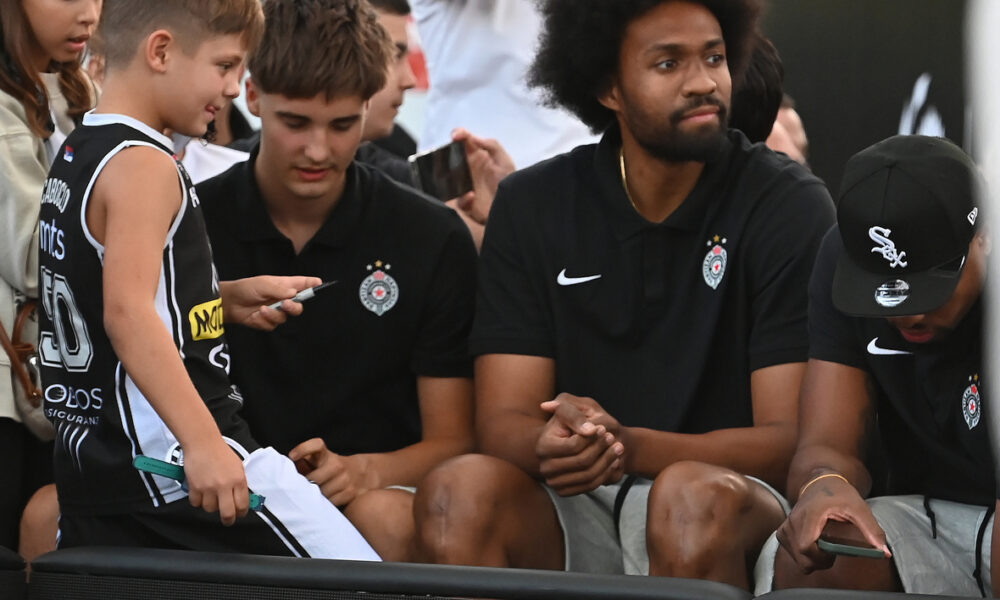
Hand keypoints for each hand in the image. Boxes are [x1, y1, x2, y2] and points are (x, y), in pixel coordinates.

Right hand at [182, 438, 249, 525]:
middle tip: (227, 519)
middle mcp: (224, 485)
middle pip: (227, 514)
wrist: (203, 443)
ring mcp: (209, 487)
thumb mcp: (238, 466)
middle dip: (228, 520)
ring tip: (212, 497)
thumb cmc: (220, 452)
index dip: (241, 513)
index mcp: (238, 479)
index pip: (243, 505)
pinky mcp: (195, 487)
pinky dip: (198, 500)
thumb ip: (240, 483)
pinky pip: (196, 503)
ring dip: (211, 506)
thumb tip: (242, 499)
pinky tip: (201, 493)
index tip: (239, 514)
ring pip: (210, 509)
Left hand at [220, 276, 321, 330]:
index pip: (304, 285)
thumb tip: (294, 294)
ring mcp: (276, 311)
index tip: (320, 284)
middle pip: (299, 306)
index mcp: (285, 286)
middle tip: (285, 304)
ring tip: (261, 310)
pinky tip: (255, 315)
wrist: (230, 302)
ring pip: (285, 318)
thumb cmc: (246, 288)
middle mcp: (283, 299)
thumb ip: (279, 289)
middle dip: (294, 307)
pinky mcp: (268, 322)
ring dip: (273, 314)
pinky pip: (272, 325)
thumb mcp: (263, 284)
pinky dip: (263, 321)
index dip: (313, 285)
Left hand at [289, 438, 376, 506]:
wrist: (363, 474)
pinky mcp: (350, 494)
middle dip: (305, 486)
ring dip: (314, 497)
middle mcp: (337, 465)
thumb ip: (305, 463)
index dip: (303, 449)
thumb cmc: (334, 468)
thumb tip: (284, 473)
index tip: (292, 456)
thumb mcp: (322, 460)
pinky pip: (330, 503)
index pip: (316, 445)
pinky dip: (324, 505)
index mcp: (327, 456)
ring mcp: (345, 480)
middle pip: (314, 478)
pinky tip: (321, 504)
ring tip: (309, 498)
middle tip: (298, 490)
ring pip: (321, 493)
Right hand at [450, 127, 514, 224]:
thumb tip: (472, 137)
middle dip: (446, 154)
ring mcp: (464, 185)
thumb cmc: (508, 181)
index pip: (465, 141)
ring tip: (455, 177)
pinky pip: (459, 201)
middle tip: (445, 153)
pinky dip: (464, 199)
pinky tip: (471, 196)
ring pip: (449, 179)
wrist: (513, 207)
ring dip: (449, 178)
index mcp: (478, 156)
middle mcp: (468, 168)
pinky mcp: (465, 203)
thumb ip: (492, 145)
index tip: (455, 137)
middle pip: (452, 157)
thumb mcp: (504, 161)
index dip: (459, 134)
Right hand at [536, 393, 624, 495]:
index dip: (592, 437)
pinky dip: (605, 474)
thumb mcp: (570, 408)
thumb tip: (590, 430)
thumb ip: (576, 415)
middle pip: (582, 462)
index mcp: (543, 446)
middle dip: (601, 449)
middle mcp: (545, 467)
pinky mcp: (565, 491)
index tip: (603, 428)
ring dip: (607, 461)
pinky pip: (590, 486)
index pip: (573, 446)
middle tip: (613, 438)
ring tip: (618, 448)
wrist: (565, 440)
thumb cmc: (569, 421)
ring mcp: (554, 482)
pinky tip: (612, 461)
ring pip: (588, 476)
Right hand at [776, 473, 890, 572]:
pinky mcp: (783, 530)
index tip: (833, 552)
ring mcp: (786, 526)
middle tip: (832, 551)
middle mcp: (793, 520)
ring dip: (812, 558)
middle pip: (801, 557)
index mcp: (810, 514)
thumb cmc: (839, 494)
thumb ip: (871, 530)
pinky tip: (813, 544)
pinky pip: (790, 552)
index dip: (820, 557)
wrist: (820, 481)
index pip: (805, 547)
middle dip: (819, 561)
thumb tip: (884, 552)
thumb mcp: (859, 508)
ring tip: (823, 545)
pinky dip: (803, 554)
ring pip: (796, 557)